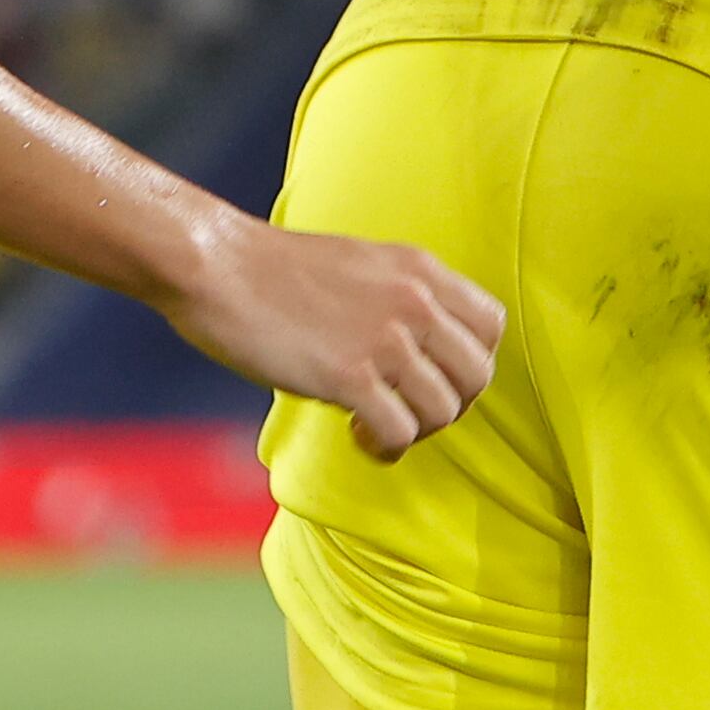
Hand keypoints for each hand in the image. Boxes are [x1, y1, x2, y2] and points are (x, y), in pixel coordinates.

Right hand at [167, 217, 506, 459]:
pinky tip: (357, 436)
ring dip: (415, 430)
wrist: (218, 266)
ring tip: (376, 426)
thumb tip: (422, 344)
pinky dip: (385, 446)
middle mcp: (414, 302)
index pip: (491, 325)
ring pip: (443, 409)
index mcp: (420, 270)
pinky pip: (399, 431)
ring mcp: (384, 340)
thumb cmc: (276, 270)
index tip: (435, 377)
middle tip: (408, 411)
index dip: (471, 361)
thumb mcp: (362, 263)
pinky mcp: (348, 376)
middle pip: (477, 375)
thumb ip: (400, 295)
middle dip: (450, 405)